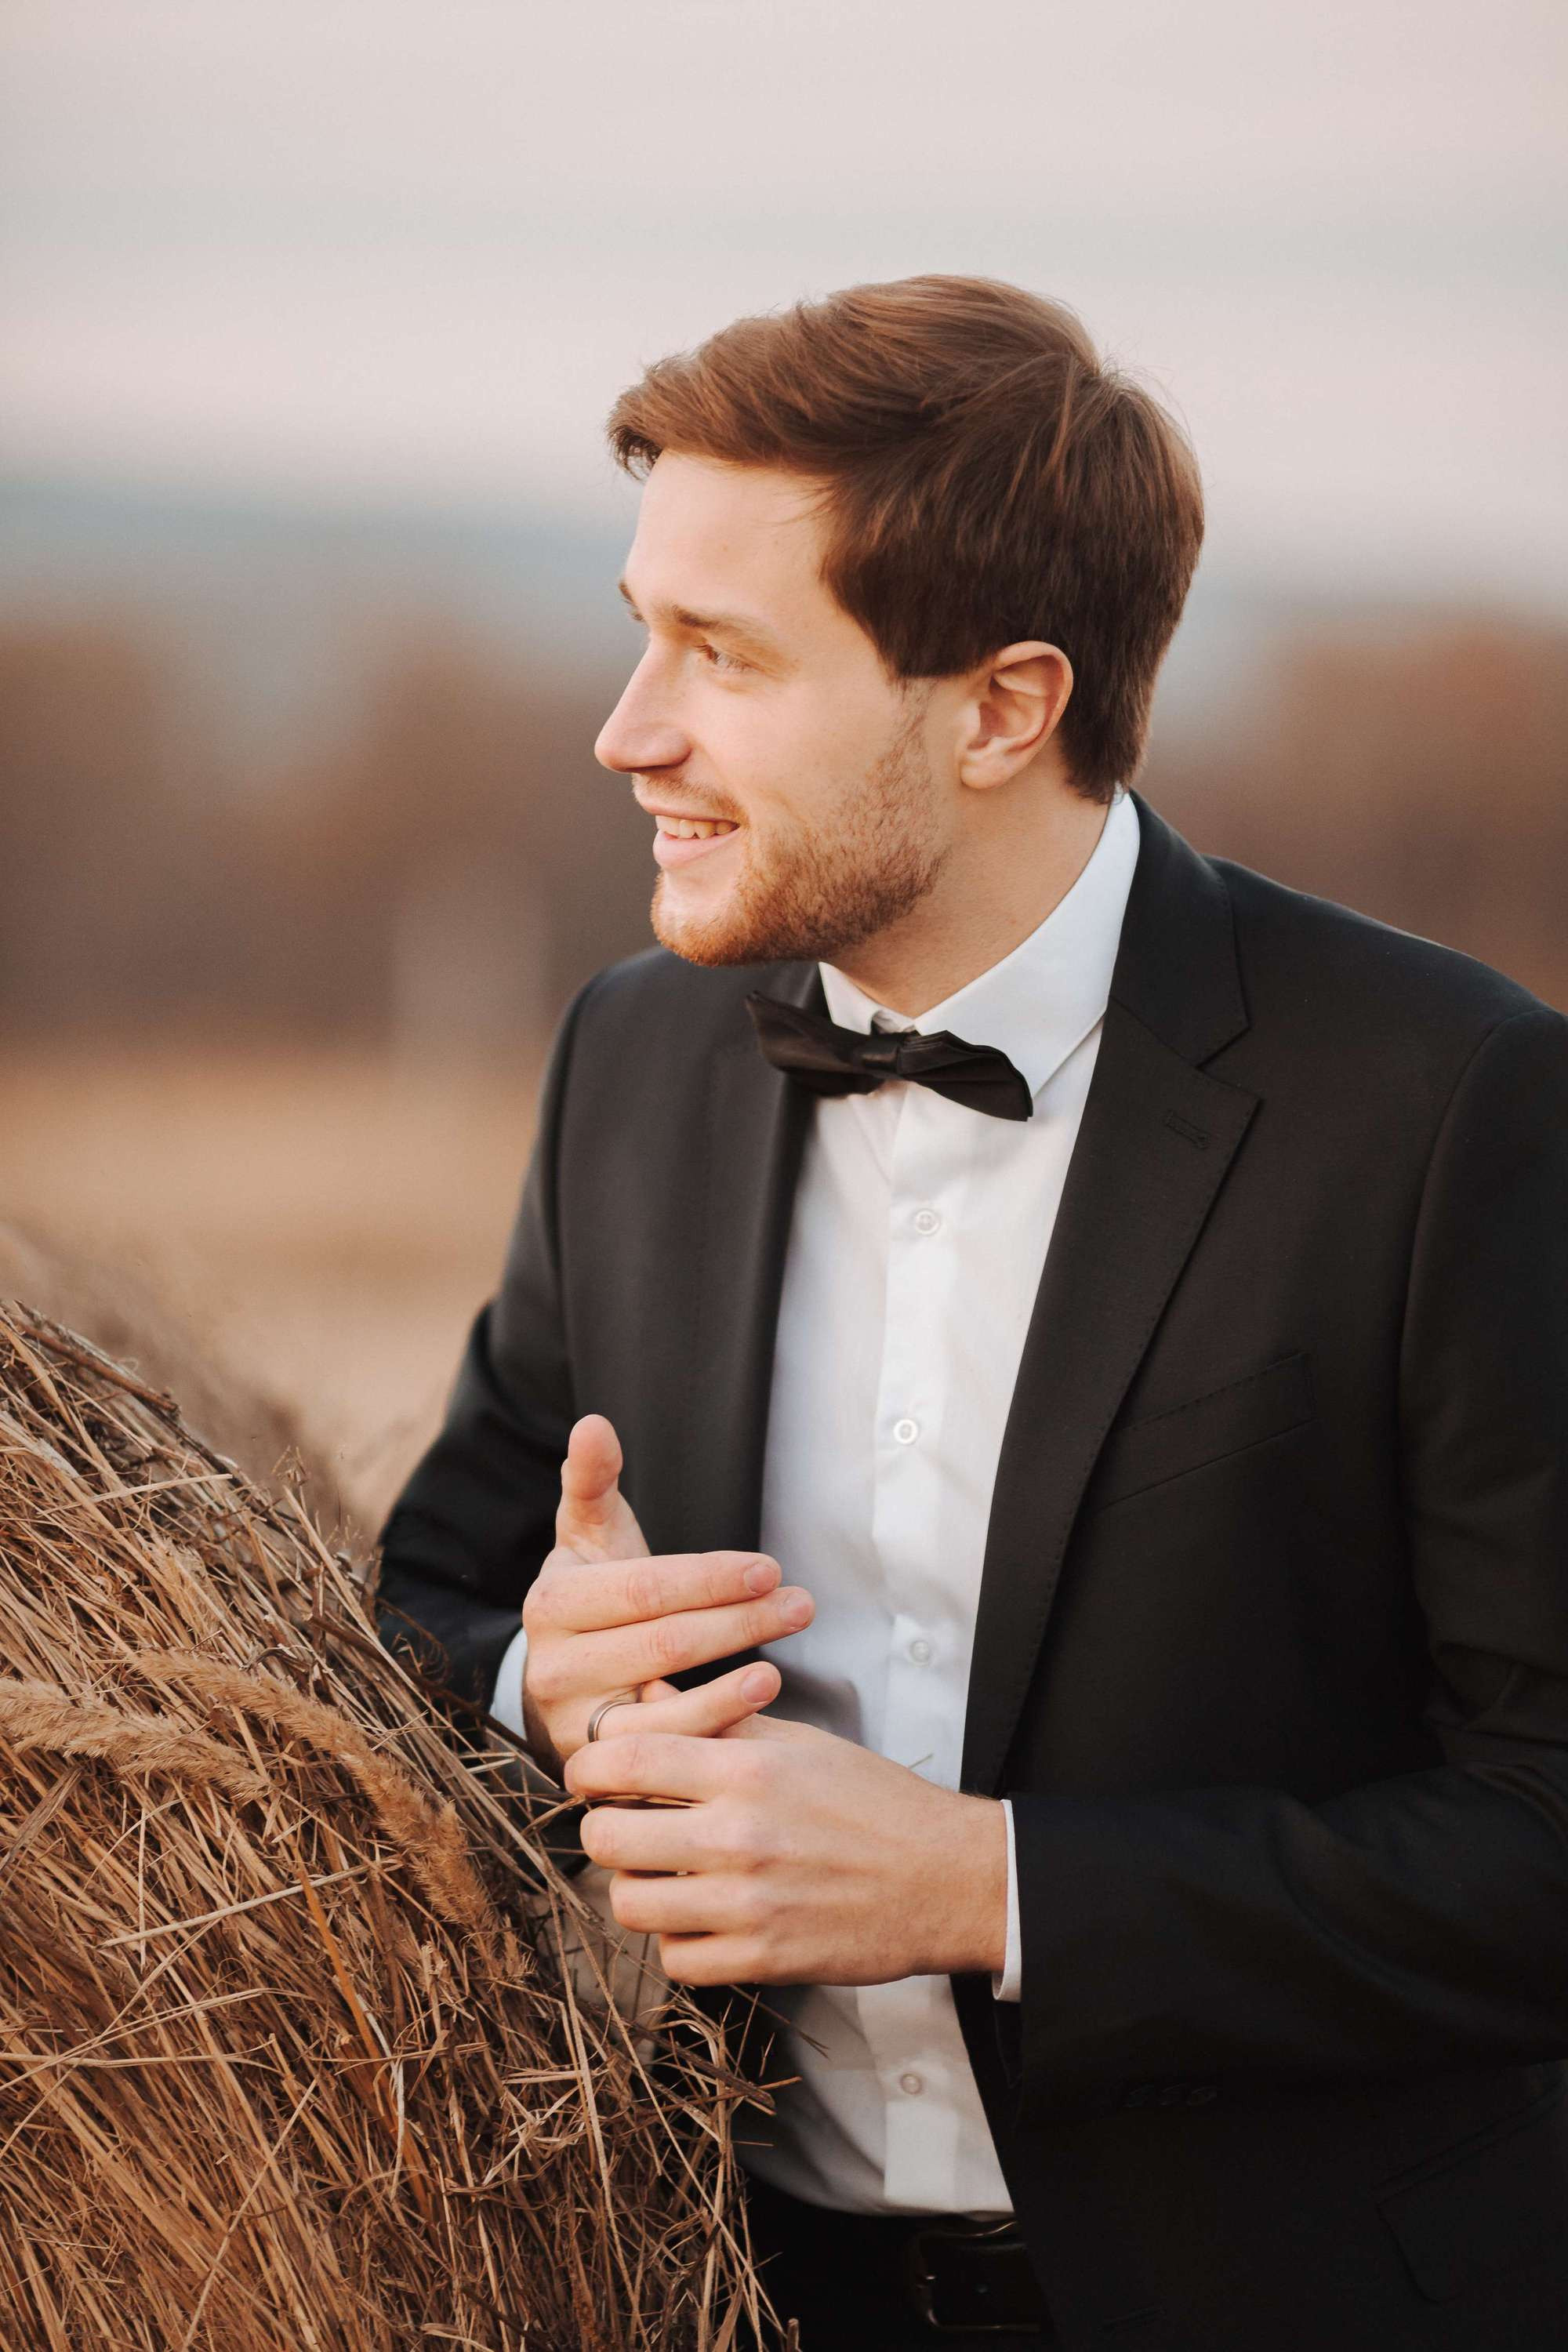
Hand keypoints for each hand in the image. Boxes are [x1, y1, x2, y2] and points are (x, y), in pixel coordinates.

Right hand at [520, 1413, 813, 1774]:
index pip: (646, 1588)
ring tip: (780, 1670)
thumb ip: (592, 1482)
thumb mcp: (587, 1537)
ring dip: (728, 1693)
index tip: (770, 1567)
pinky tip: (753, 1716)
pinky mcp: (596, 1770)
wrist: (558, 1680)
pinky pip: (662, 1757)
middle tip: (801, 1605)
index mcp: (553, 1603)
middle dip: (739, 1621)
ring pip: (661, 1710)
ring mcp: (572, 1725)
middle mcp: (553, 1667)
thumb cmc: (592, 1596)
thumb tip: (595, 1423)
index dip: (711, 1578)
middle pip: (663, 1643)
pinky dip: (708, 1736)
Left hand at [564, 1716, 1007, 1986]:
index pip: (625, 1761)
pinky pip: (676, 1959)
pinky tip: (698, 1917)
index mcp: (747, 1772)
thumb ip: (717, 1722)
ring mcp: (747, 1906)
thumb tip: (645, 1694)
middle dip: (603, 1828)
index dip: (591, 1767)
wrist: (945, 1878)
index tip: (594, 1774)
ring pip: (631, 1904)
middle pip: (608, 1837)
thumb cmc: (874, 1802)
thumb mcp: (799, 1743)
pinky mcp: (762, 1961)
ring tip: (660, 1873)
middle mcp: (739, 1837)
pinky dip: (676, 1940)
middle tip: (623, 1825)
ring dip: (635, 1887)